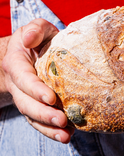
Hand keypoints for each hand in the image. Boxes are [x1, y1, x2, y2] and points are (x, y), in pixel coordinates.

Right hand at [2, 19, 73, 142]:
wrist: (31, 51)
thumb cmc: (36, 38)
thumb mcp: (36, 28)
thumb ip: (35, 30)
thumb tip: (29, 39)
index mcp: (17, 64)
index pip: (24, 79)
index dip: (35, 90)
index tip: (51, 98)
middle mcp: (19, 84)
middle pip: (27, 103)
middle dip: (43, 114)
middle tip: (62, 120)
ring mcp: (27, 96)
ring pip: (33, 116)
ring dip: (48, 128)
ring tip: (66, 135)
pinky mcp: (37, 104)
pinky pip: (41, 120)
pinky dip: (51, 129)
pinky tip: (67, 134)